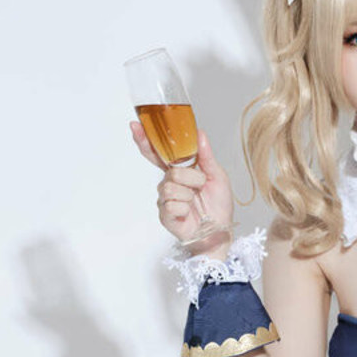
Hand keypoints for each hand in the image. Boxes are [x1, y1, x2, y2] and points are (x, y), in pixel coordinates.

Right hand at [130, 122, 236, 249]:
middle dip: (191, 177)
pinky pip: (171, 204)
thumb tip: (199, 133)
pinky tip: (189, 213)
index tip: (135, 125)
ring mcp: (165, 199)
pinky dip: (186, 208)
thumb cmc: (218, 205)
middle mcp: (169, 183)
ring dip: (189, 193)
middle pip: (171, 171)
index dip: (145, 140)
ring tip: (195, 201)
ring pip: (170, 187)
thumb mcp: (217, 176)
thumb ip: (206, 156)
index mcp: (179, 170)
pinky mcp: (164, 215)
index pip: (158, 153)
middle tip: (200, 185)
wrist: (220, 230)